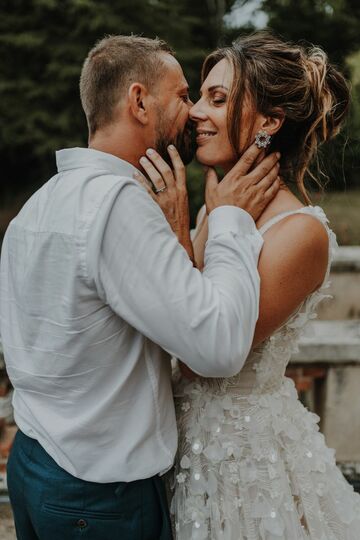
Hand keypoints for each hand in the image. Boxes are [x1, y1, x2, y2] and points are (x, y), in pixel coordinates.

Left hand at [134, 145, 194, 262]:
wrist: (179, 238)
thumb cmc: (180, 223)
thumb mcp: (183, 205)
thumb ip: (178, 192)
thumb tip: (173, 183)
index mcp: (183, 191)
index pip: (180, 169)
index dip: (175, 157)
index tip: (170, 147)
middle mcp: (175, 193)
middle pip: (166, 171)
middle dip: (157, 159)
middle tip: (149, 151)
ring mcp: (166, 200)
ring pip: (157, 178)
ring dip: (148, 167)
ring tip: (141, 159)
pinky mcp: (157, 207)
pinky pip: (147, 191)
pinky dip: (141, 181)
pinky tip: (134, 175)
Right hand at [205, 143, 280, 220]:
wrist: (227, 227)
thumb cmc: (217, 208)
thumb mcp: (210, 191)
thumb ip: (210, 176)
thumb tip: (206, 165)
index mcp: (234, 178)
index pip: (247, 159)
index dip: (256, 148)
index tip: (262, 141)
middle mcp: (246, 183)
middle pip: (263, 166)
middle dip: (271, 157)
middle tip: (276, 151)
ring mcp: (256, 193)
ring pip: (270, 176)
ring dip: (275, 168)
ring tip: (277, 162)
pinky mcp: (262, 203)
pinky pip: (273, 189)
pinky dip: (276, 182)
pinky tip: (277, 178)